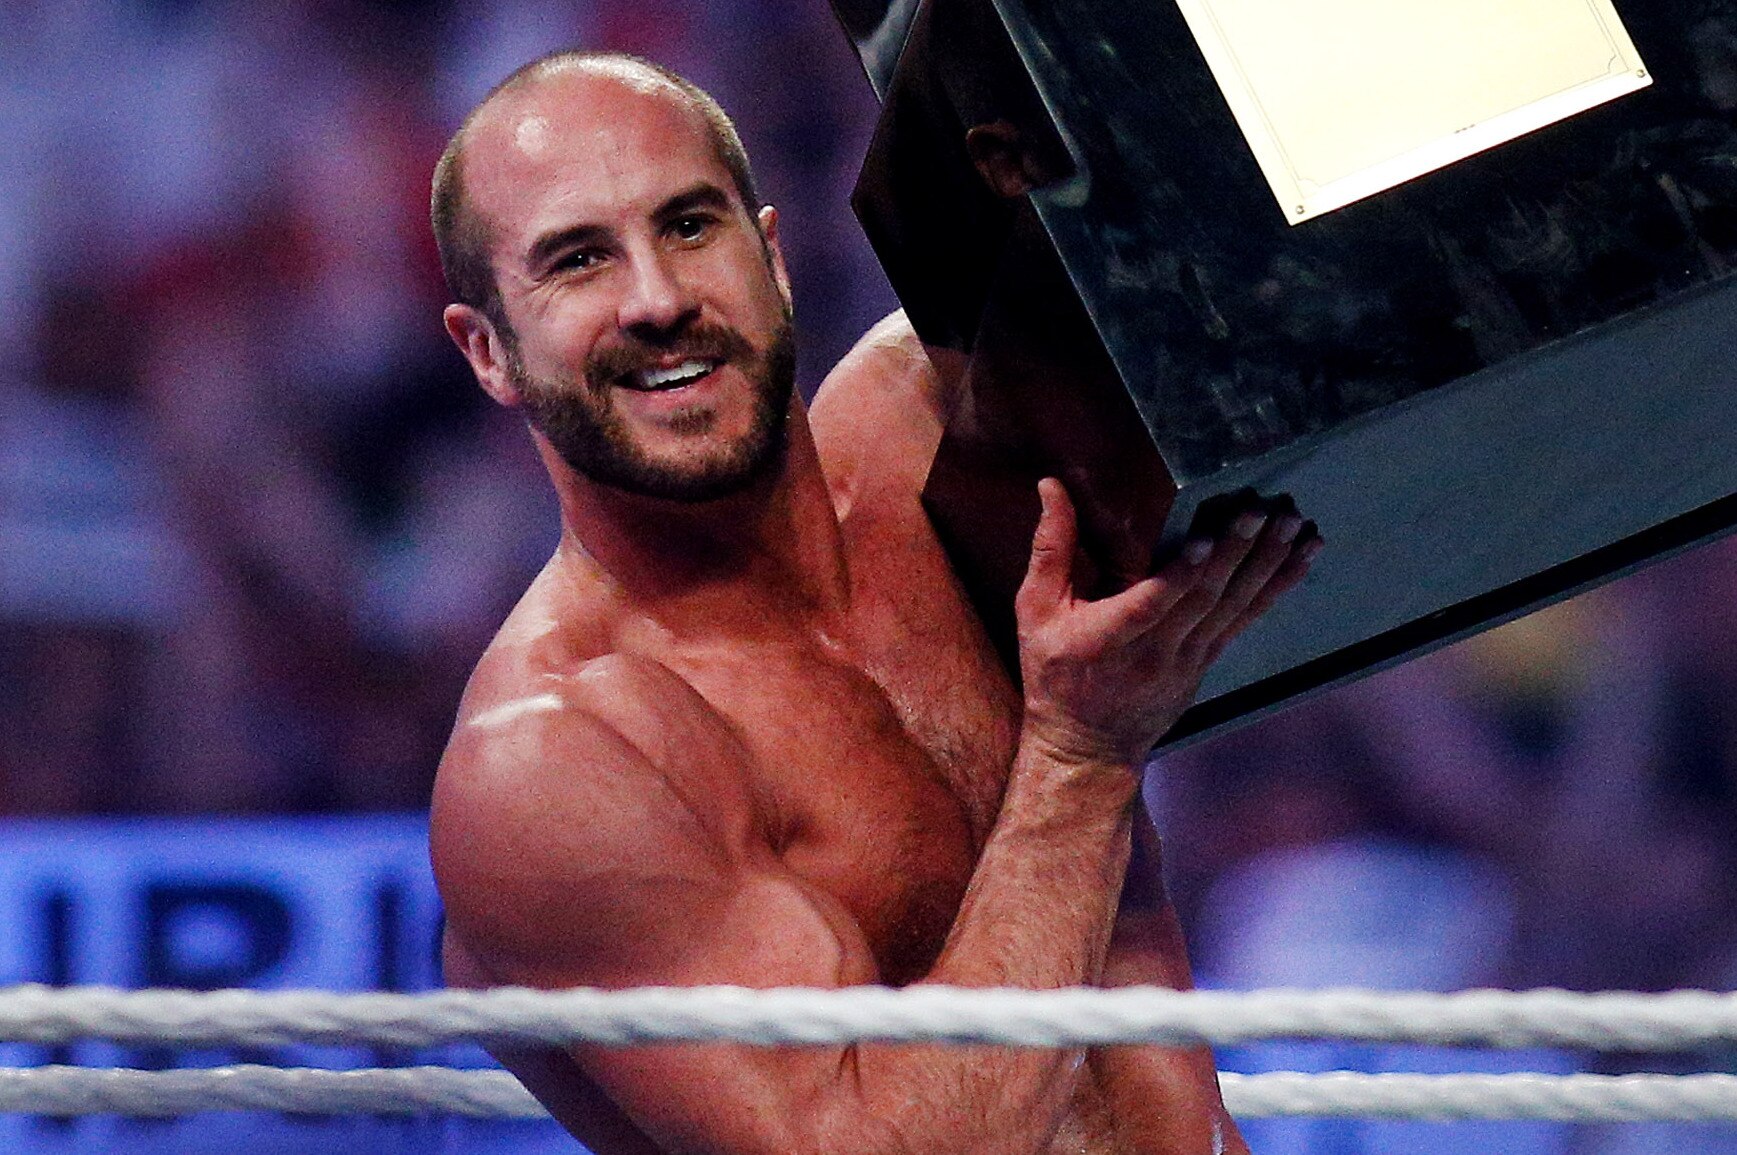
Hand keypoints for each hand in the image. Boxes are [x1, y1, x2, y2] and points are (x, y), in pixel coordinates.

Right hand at [1014, 479, 1318, 765]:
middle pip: (1203, 599)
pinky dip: (1274, 588)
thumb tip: (1050, 486)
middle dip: (1236, 552)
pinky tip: (1299, 559)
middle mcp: (1154, 652)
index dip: (1181, 573)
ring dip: (1267, 565)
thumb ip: (1049, 548)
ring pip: (1232, 608)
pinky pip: (1244, 621)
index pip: (1151, 604)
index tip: (1206, 538)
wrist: (1087, 747)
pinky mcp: (1206, 662)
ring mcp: (1187, 660)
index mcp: (1107, 637)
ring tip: (1294, 528)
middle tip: (1263, 511)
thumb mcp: (1035, 612)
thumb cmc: (1054, 674)